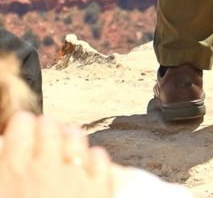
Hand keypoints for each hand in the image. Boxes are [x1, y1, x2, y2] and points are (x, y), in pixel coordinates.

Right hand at [0, 112, 114, 196]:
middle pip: (50, 125)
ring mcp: (74, 178)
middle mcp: (44, 168)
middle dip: (47, 129)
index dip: (22, 126)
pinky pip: (100, 158)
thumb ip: (5, 170)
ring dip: (69, 141)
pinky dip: (93, 161)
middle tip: (43, 142)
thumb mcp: (2, 191)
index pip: (21, 124)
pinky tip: (86, 170)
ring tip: (64, 152)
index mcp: (13, 171)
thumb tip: (6, 149)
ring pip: (76, 136)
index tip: (22, 131)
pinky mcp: (99, 191)